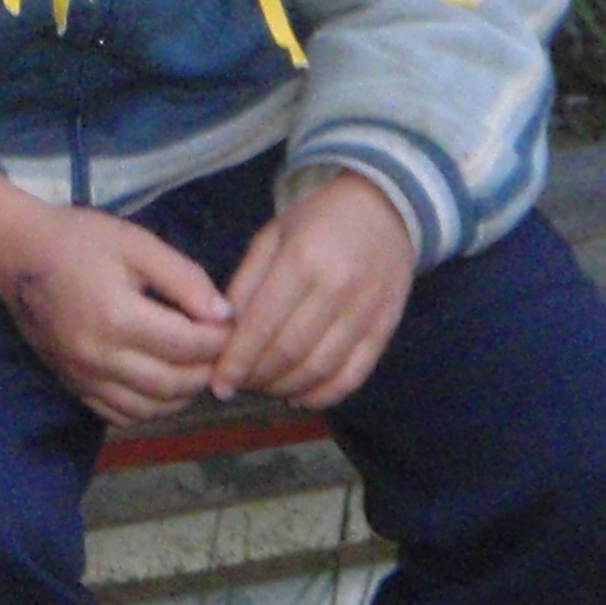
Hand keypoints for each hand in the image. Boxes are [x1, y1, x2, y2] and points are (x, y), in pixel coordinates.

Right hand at [0, 172, 231, 426]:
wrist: (15, 254)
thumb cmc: (79, 241)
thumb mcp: (137, 244)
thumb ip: (184, 278)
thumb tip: (224, 315)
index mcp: (117, 317)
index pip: (188, 345)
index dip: (220, 339)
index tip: (233, 325)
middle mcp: (99, 357)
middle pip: (174, 384)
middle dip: (208, 370)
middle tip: (223, 350)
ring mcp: (83, 377)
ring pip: (150, 408)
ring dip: (183, 395)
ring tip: (197, 367)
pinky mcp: (73, 385)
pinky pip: (121, 415)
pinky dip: (150, 408)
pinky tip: (162, 384)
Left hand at [209, 172, 415, 409]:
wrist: (385, 208)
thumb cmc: (318, 220)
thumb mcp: (272, 236)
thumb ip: (246, 283)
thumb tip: (221, 333)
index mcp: (303, 259)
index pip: (262, 324)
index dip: (236, 360)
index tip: (217, 384)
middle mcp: (339, 288)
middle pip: (290, 351)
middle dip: (257, 377)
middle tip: (238, 385)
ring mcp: (368, 310)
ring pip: (320, 369)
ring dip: (286, 388)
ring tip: (264, 388)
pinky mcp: (388, 328)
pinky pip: (354, 375)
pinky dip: (324, 395)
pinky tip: (299, 396)